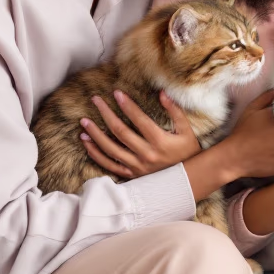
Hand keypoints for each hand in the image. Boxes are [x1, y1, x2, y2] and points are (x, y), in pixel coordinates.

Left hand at [81, 90, 200, 178]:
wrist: (189, 179)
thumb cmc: (188, 151)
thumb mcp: (186, 130)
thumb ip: (175, 111)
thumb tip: (162, 93)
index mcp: (160, 141)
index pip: (139, 120)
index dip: (127, 105)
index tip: (117, 93)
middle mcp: (146, 154)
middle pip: (120, 132)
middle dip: (106, 114)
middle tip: (96, 100)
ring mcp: (137, 166)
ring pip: (110, 149)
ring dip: (95, 134)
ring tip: (84, 122)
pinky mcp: (132, 175)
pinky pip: (109, 165)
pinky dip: (96, 154)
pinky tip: (87, 143)